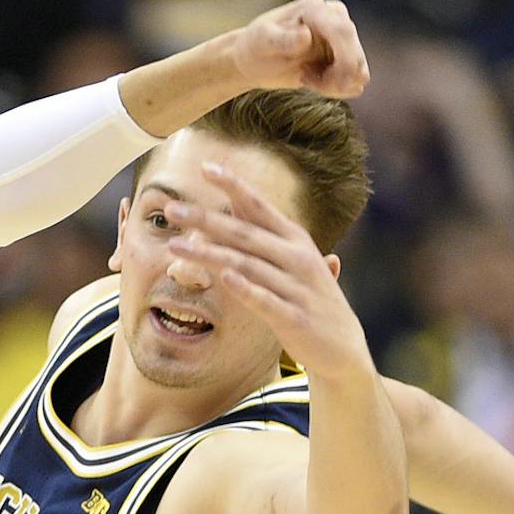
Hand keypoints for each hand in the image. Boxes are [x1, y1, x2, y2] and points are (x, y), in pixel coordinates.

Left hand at [165, 162, 371, 379]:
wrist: (343, 346)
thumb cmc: (308, 297)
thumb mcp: (293, 259)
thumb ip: (263, 235)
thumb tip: (233, 206)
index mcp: (295, 239)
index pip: (259, 206)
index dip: (233, 185)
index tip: (204, 167)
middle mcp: (297, 257)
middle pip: (244, 233)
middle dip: (205, 219)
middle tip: (171, 210)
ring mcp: (296, 287)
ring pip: (246, 265)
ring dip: (209, 254)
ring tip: (175, 246)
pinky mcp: (293, 317)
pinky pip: (265, 300)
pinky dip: (245, 288)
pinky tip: (224, 278)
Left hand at [222, 0, 369, 97]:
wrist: (255, 60)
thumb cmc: (255, 47)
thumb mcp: (262, 43)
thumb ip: (283, 40)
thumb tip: (306, 36)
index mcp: (315, 8)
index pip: (343, 32)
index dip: (344, 59)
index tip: (325, 81)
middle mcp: (335, 17)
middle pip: (356, 54)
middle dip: (336, 78)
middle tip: (304, 80)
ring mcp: (343, 36)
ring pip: (359, 72)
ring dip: (334, 84)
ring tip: (305, 77)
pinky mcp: (345, 55)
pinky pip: (355, 82)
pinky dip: (335, 88)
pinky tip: (313, 80)